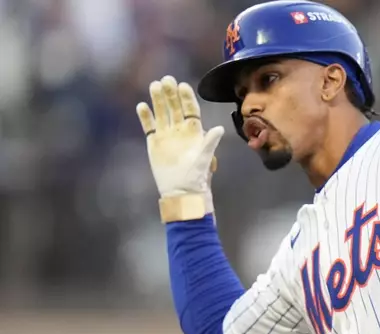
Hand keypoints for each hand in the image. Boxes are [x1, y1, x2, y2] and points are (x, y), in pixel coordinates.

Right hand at [136, 75, 223, 221]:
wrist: (181, 191)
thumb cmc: (196, 176)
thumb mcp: (205, 158)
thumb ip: (210, 142)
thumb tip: (220, 128)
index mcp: (194, 132)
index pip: (190, 110)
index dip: (187, 98)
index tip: (183, 85)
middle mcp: (180, 130)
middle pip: (175, 108)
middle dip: (171, 93)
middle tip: (166, 79)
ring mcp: (167, 135)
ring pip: (162, 113)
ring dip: (158, 100)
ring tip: (154, 85)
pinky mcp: (154, 143)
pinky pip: (149, 126)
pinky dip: (145, 116)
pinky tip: (142, 105)